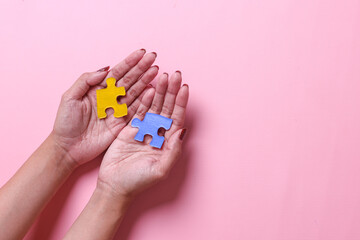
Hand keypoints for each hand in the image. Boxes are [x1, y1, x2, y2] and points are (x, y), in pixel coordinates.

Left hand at [52, 49, 158, 165]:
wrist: (68, 147)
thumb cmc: (65, 122)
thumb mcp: (70, 97)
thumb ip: (86, 81)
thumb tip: (105, 69)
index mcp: (98, 89)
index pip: (117, 72)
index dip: (129, 62)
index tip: (141, 53)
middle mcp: (110, 98)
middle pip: (129, 80)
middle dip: (141, 68)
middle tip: (154, 57)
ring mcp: (118, 110)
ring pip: (135, 92)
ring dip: (146, 81)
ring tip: (157, 70)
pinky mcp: (122, 123)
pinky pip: (136, 110)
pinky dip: (145, 101)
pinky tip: (153, 90)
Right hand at [97, 71, 188, 197]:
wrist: (113, 185)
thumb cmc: (138, 181)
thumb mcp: (160, 169)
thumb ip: (173, 151)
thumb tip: (183, 130)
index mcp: (168, 142)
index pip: (177, 118)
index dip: (181, 102)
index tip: (184, 87)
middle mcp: (158, 133)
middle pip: (167, 108)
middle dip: (172, 91)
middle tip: (175, 74)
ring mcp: (144, 129)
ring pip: (154, 106)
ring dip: (160, 91)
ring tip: (164, 75)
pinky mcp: (130, 128)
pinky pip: (139, 111)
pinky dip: (144, 100)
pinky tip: (150, 88)